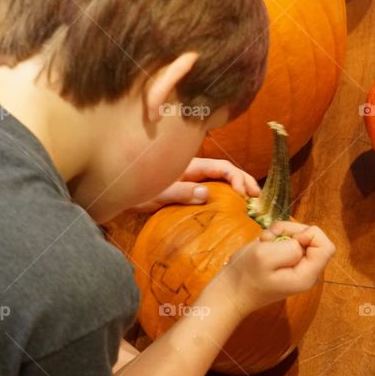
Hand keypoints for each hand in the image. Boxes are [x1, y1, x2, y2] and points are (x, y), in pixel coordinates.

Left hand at [130, 158, 260, 212]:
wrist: (117, 195)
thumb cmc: (135, 191)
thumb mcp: (157, 192)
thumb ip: (180, 191)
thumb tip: (206, 193)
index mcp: (190, 167)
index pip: (221, 167)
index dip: (237, 178)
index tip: (244, 194)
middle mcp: (193, 172)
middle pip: (225, 171)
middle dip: (243, 181)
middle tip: (257, 197)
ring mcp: (191, 182)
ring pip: (220, 181)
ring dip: (237, 188)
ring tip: (250, 201)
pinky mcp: (186, 192)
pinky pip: (211, 191)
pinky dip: (225, 197)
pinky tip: (231, 208)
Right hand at [205, 221, 335, 319]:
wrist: (229, 291)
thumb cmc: (245, 276)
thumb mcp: (265, 257)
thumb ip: (290, 246)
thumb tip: (300, 241)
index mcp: (307, 275)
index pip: (326, 246)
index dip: (310, 235)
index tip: (289, 239)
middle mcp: (307, 270)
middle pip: (312, 237)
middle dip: (291, 231)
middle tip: (269, 238)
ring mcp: (297, 264)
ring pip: (298, 234)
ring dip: (280, 232)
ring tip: (264, 243)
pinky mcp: (286, 259)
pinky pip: (288, 238)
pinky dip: (275, 236)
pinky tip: (263, 245)